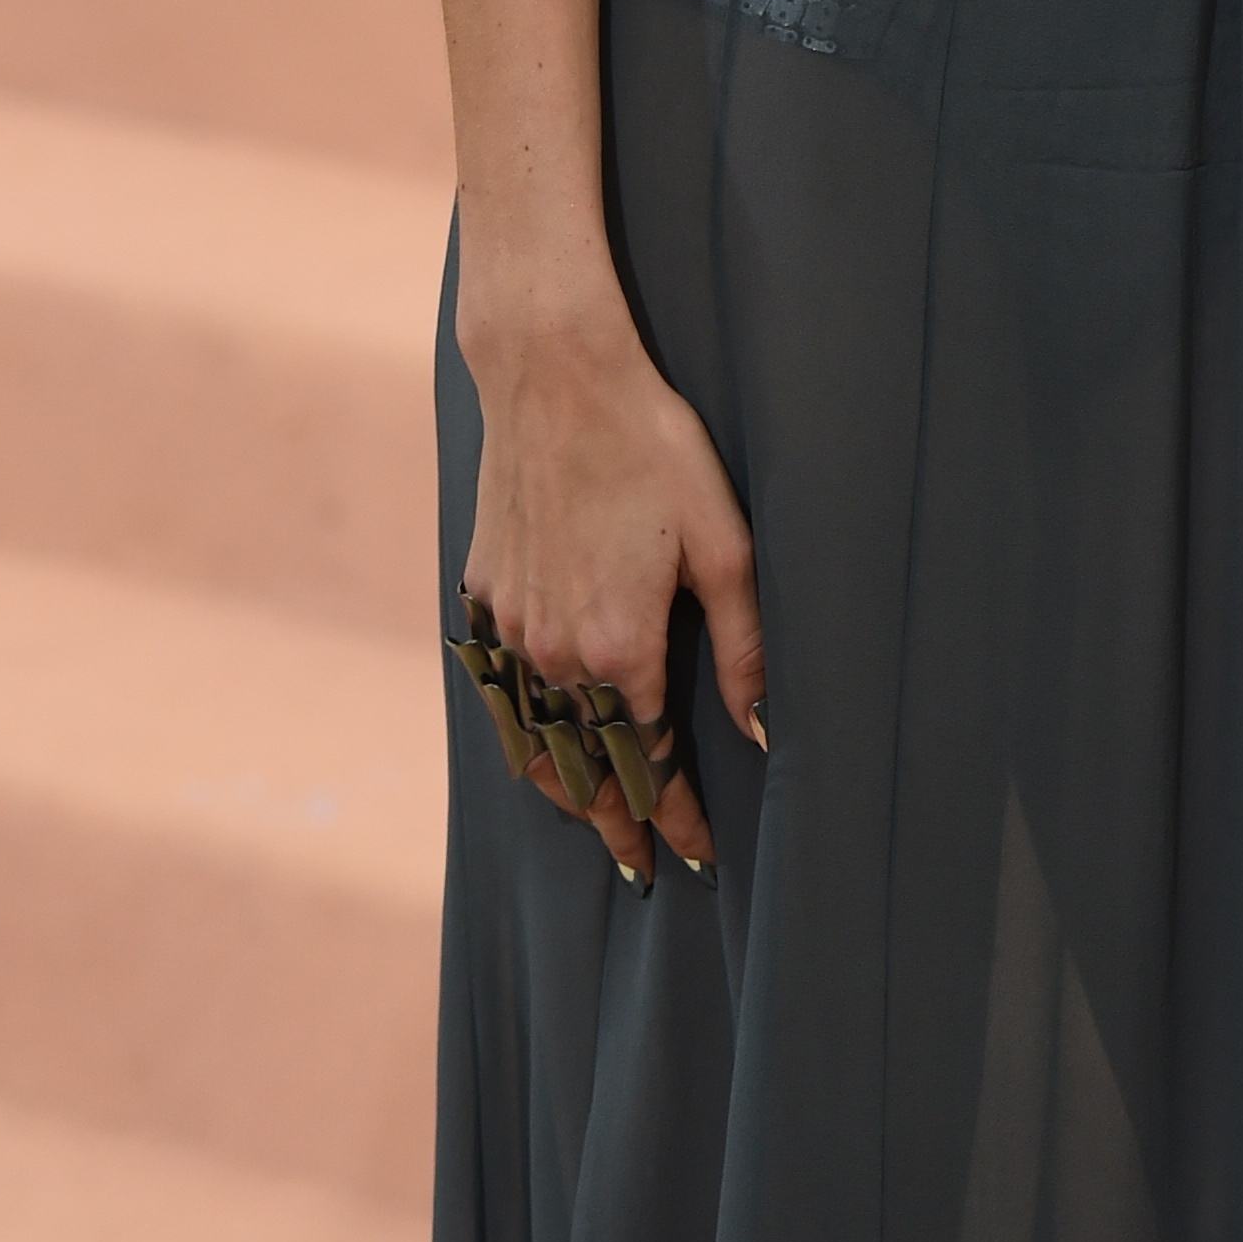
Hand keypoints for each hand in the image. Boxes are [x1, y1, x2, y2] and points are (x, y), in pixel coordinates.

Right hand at [459, 284, 763, 884]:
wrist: (555, 376)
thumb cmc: (653, 445)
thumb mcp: (724, 543)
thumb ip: (743, 647)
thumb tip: (761, 731)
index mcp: (619, 646)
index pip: (649, 762)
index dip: (675, 814)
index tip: (695, 855)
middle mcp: (553, 651)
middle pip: (584, 770)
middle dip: (619, 822)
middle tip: (642, 865)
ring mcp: (509, 625)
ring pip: (533, 740)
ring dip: (564, 789)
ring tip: (594, 821)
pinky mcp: (481, 594)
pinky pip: (498, 690)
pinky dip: (520, 733)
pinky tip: (538, 742)